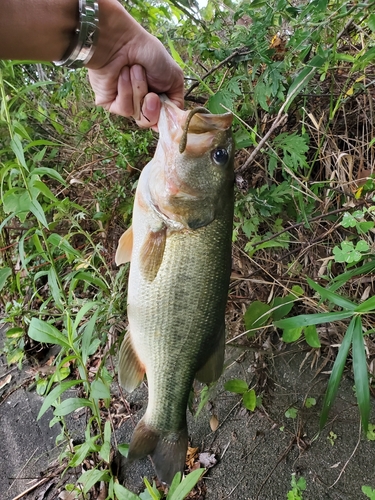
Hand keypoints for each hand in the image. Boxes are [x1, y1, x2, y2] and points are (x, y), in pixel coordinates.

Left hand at [87, 0, 183, 128]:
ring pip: (137, 115)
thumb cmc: (148, 53)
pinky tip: (122, 74)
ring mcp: (125, 104)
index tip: (167, 107)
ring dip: (139, 90)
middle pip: (150, 122)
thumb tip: (173, 122)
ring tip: (134, 70)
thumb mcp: (175, 77)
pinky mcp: (109, 103)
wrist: (121, 40)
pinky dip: (126, 90)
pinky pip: (124, 109)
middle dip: (152, 106)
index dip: (165, 117)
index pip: (162, 120)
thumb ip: (177, 102)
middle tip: (151, 90)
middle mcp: (141, 103)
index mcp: (157, 97)